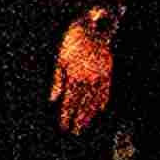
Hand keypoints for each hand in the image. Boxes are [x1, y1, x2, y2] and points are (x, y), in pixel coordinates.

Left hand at [52, 18, 115, 134]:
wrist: (90, 27)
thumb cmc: (70, 42)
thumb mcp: (59, 60)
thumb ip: (57, 82)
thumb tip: (52, 100)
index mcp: (74, 76)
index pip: (69, 102)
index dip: (66, 115)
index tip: (63, 126)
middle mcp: (88, 79)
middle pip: (82, 104)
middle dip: (78, 119)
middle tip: (75, 132)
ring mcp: (99, 76)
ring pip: (94, 100)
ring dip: (89, 114)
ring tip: (85, 125)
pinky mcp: (108, 71)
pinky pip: (106, 90)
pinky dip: (103, 101)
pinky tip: (100, 110)